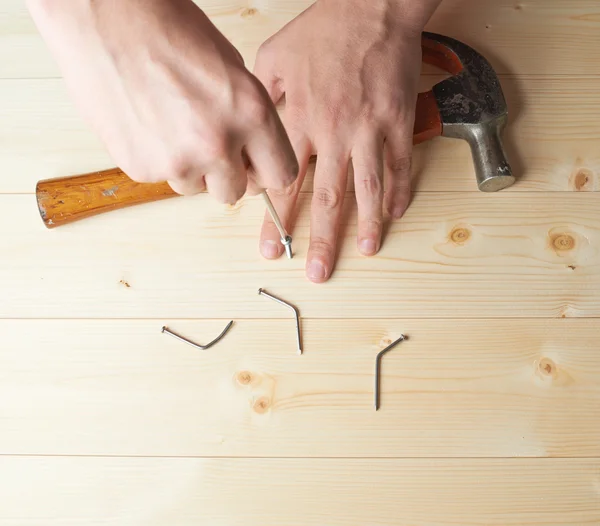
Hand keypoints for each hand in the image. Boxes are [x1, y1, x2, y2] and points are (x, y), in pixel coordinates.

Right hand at [26, 0, 297, 202]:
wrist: (107, 18)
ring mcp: (178, 161)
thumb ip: (249, 119)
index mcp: (252, 115)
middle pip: (236, 192)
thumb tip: (252, 157)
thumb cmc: (169, 31)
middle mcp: (218, 145)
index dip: (267, 171)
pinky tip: (148, 124)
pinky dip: (158, 159)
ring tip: (172, 125)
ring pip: (196, 188)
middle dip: (227, 174)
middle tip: (210, 147)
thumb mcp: (233, 70)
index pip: (281, 176)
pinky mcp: (142, 168)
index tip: (257, 167)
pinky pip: (161, 178)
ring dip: (191, 168)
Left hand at [254, 0, 440, 281]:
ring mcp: (369, 131)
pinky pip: (399, 165)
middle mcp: (334, 134)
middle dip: (321, 240)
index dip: (278, 221)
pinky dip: (399, 191)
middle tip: (317, 272)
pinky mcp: (397, 122)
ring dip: (366, 225)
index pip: (286, 185)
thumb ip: (264, 102)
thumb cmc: (323, 30)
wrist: (372, 7)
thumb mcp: (274, 58)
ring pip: (367, 189)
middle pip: (326, 199)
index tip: (271, 249)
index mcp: (300, 122)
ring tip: (365, 251)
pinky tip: (394, 213)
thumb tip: (254, 134)